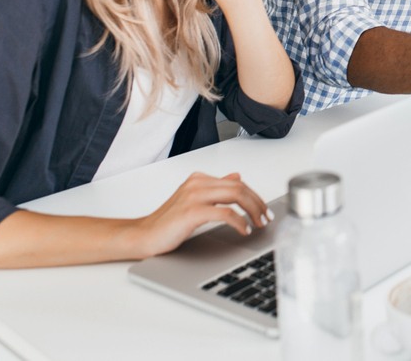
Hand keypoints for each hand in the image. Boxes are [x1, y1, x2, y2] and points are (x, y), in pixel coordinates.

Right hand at [130, 172, 269, 258]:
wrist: (143, 235)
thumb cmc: (168, 222)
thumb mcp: (195, 201)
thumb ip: (215, 188)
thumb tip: (236, 176)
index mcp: (199, 179)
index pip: (237, 182)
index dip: (255, 196)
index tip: (264, 210)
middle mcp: (197, 184)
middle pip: (239, 187)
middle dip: (258, 203)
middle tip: (266, 218)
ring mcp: (194, 196)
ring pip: (235, 196)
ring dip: (253, 210)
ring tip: (259, 223)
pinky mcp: (192, 212)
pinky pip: (225, 213)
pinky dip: (239, 221)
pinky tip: (244, 230)